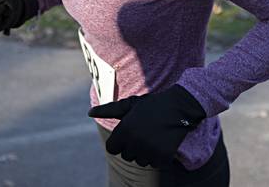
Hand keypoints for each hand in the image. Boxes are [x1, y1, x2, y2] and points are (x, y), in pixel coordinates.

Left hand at [88, 85, 205, 168]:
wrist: (179, 107)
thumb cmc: (151, 105)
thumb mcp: (130, 105)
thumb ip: (109, 110)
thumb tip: (89, 113)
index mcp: (124, 129)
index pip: (112, 148)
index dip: (119, 142)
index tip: (129, 134)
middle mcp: (135, 141)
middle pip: (126, 156)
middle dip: (133, 147)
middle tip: (144, 132)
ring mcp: (150, 150)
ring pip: (140, 161)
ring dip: (146, 153)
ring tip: (154, 137)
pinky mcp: (163, 156)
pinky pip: (155, 163)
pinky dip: (159, 156)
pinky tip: (162, 142)